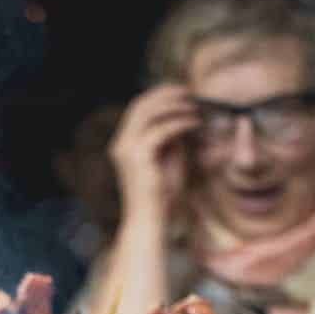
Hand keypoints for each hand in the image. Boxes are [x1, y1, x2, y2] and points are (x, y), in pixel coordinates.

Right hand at [110, 83, 199, 228]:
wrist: (150, 222)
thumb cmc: (161, 197)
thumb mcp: (168, 160)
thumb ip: (171, 139)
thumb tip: (182, 118)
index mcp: (123, 143)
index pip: (138, 108)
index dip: (159, 94)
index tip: (181, 91)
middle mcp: (120, 143)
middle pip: (141, 104)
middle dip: (166, 93)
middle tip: (189, 91)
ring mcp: (126, 149)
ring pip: (149, 112)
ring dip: (174, 104)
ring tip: (193, 106)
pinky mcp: (138, 157)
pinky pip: (161, 129)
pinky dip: (179, 122)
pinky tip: (193, 123)